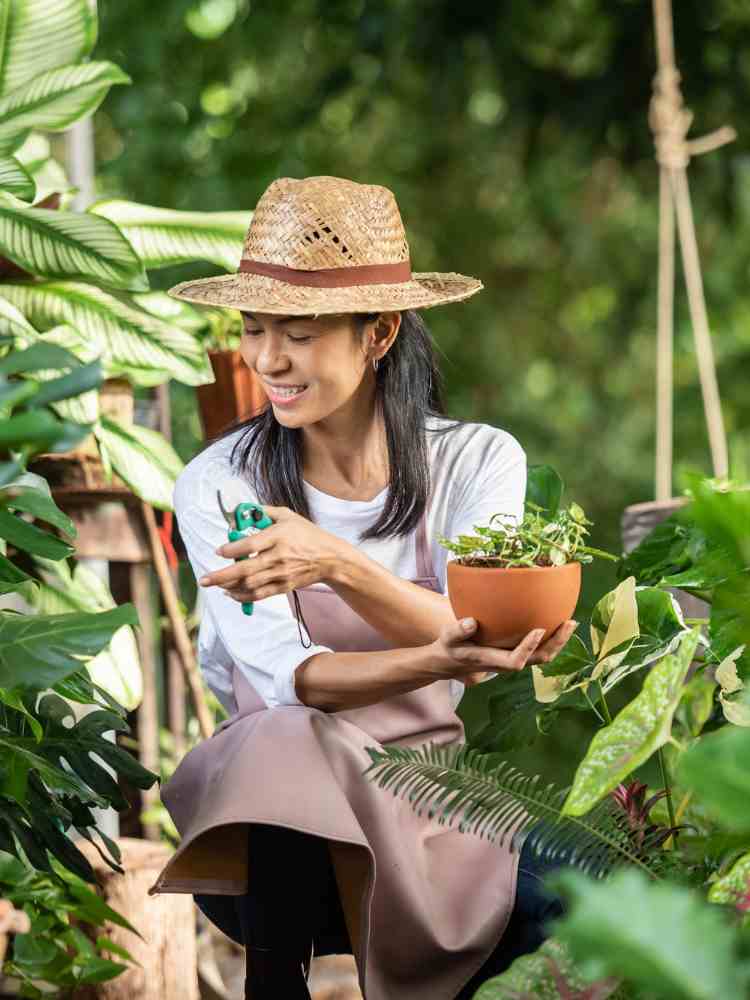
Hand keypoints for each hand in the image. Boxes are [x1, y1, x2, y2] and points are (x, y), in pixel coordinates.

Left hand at [198, 505, 344, 603]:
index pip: (250, 545)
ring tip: (215, 584)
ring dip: (229, 586)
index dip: (231, 549)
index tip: (219, 551)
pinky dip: (243, 596)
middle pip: (245, 569)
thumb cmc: (307, 534)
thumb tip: (244, 509)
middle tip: (204, 579)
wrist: (329, 558)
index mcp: (279, 536)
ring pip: (250, 584)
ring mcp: (281, 574)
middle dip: (221, 576)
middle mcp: (279, 556)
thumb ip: (265, 512)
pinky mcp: (284, 586)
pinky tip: (230, 593)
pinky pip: (259, 595)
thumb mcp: (288, 516)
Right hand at [430, 619, 577, 686]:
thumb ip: (458, 631)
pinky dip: (551, 638)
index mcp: (491, 660)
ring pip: (542, 656)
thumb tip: (471, 622)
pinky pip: (538, 649)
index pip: (515, 660)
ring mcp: (514, 659)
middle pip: (538, 660)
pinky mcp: (516, 653)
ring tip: (570, 622)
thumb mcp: (448, 638)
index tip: (539, 629)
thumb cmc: (450, 647)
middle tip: (570, 623)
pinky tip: (556, 620)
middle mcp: (507, 663)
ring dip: (558, 641)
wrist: (452, 661)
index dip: (529, 648)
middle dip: (556, 644)